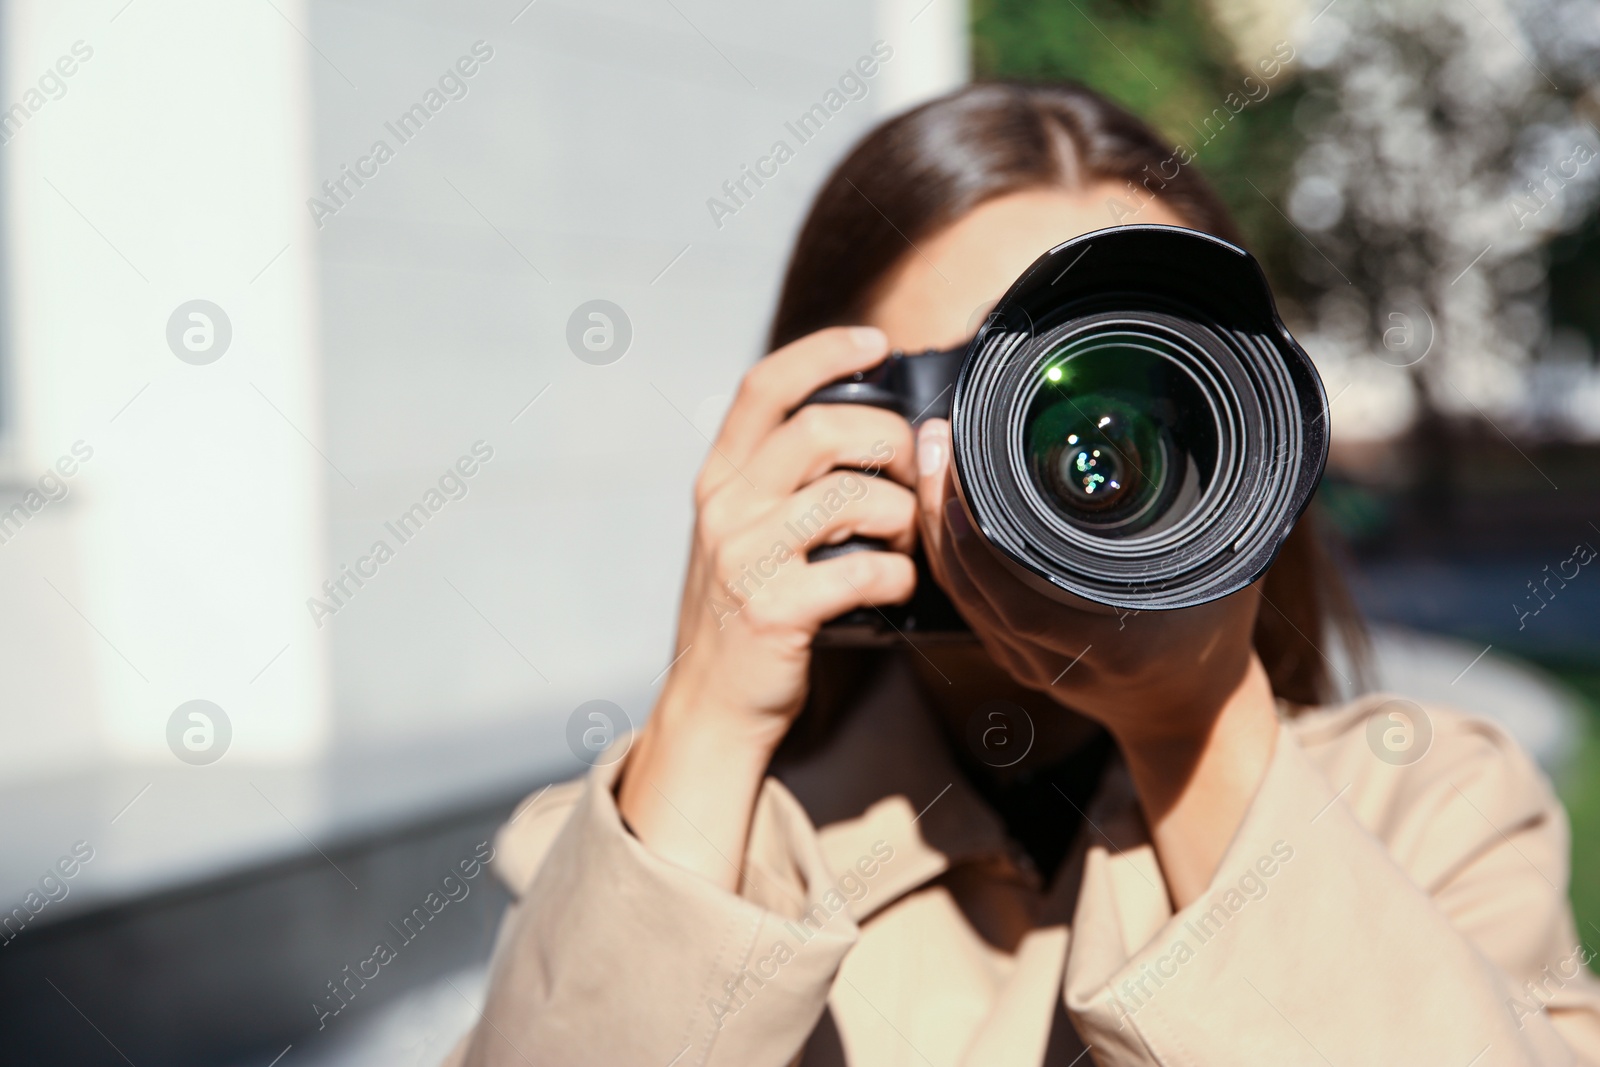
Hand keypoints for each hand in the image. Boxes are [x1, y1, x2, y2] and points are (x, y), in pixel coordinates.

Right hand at [618, 327, 918, 888]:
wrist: (711, 706)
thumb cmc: (746, 613)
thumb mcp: (745, 533)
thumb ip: (787, 482)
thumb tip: (879, 432)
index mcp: (721, 479)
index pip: (764, 386)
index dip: (822, 352)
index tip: (874, 342)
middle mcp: (725, 508)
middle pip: (823, 429)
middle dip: (889, 443)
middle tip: (911, 476)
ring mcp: (745, 557)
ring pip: (854, 496)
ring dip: (903, 518)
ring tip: (904, 543)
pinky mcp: (773, 609)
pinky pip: (865, 569)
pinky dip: (898, 577)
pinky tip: (894, 588)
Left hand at [914, 417, 1280, 904]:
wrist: (1191, 716)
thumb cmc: (1215, 637)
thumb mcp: (1229, 577)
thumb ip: (1221, 520)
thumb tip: (1226, 442)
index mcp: (1107, 644)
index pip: (1016, 593)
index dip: (978, 537)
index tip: (965, 468)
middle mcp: (1057, 659)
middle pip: (972, 585)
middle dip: (942, 508)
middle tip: (935, 438)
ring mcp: (1028, 663)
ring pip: (960, 593)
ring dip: (936, 524)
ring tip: (931, 457)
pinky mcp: (1014, 657)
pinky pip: (967, 601)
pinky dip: (948, 552)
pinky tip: (940, 504)